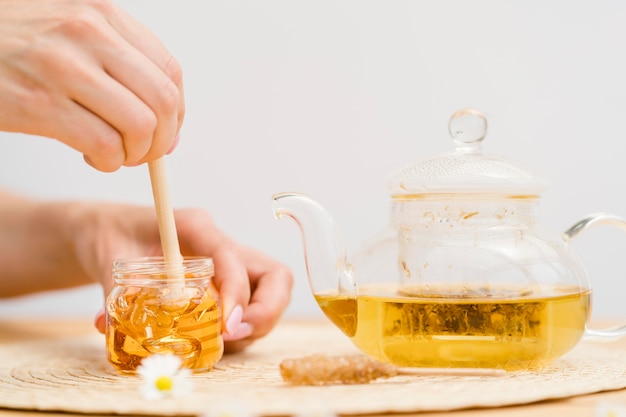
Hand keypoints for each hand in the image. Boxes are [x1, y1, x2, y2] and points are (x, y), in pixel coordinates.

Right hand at [0, 0, 183, 171]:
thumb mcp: (72, 31)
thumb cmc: (16, 43)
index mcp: (102, 13)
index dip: (176, 111)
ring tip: (116, 154)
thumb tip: (170, 127)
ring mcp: (63, 67)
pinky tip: (93, 157)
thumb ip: (122, 64)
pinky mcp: (39, 104)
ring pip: (139, 126)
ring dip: (135, 154)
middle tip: (144, 152)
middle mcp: (88, 34)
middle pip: (163, 101)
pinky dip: (108, 162)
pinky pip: (104, 145)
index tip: (166, 130)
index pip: (170, 71)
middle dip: (162, 139)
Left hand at [77, 203, 292, 352]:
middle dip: (265, 311)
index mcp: (196, 227)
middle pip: (274, 275)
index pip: (232, 255)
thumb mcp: (110, 257)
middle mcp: (221, 245)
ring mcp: (229, 266)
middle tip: (234, 335)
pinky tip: (212, 342)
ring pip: (269, 294)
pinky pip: (250, 309)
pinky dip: (239, 331)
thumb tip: (108, 325)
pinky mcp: (226, 285)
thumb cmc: (114, 235)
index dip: (236, 292)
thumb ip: (114, 289)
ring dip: (253, 326)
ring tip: (218, 345)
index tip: (225, 325)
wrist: (111, 231)